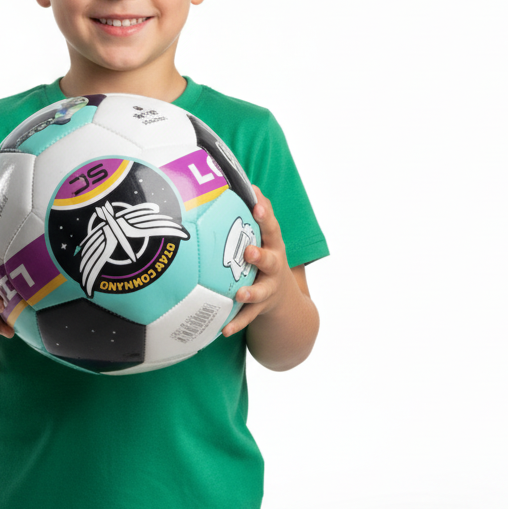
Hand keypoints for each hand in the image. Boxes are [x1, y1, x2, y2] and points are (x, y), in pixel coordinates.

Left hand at [222, 186, 293, 337]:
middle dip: (261, 256)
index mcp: (272, 243)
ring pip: (261, 291)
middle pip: (271, 259)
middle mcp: (274, 265)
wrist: (284, 297)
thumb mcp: (262, 234)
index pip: (271, 226)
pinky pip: (248, 317)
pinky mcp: (261, 308)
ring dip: (250, 292)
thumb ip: (252, 209)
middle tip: (249, 252)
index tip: (256, 203)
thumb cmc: (264, 253)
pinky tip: (223, 330)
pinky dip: (236, 323)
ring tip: (239, 294)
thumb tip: (240, 178)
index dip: (265, 214)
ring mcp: (269, 288)